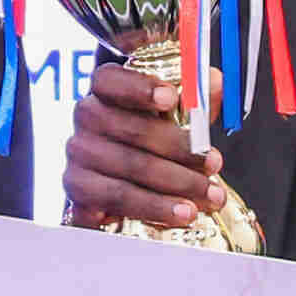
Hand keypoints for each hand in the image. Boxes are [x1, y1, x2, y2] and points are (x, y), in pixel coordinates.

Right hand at [62, 62, 217, 232]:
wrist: (130, 187)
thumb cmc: (153, 141)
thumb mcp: (178, 114)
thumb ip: (196, 97)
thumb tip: (217, 83)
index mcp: (106, 90)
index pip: (110, 80)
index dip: (140, 88)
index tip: (171, 98)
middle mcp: (87, 119)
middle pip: (131, 129)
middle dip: (179, 148)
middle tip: (214, 163)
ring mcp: (79, 156)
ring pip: (130, 168)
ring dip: (175, 186)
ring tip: (207, 197)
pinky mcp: (80, 194)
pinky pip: (117, 202)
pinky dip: (152, 209)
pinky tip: (178, 215)